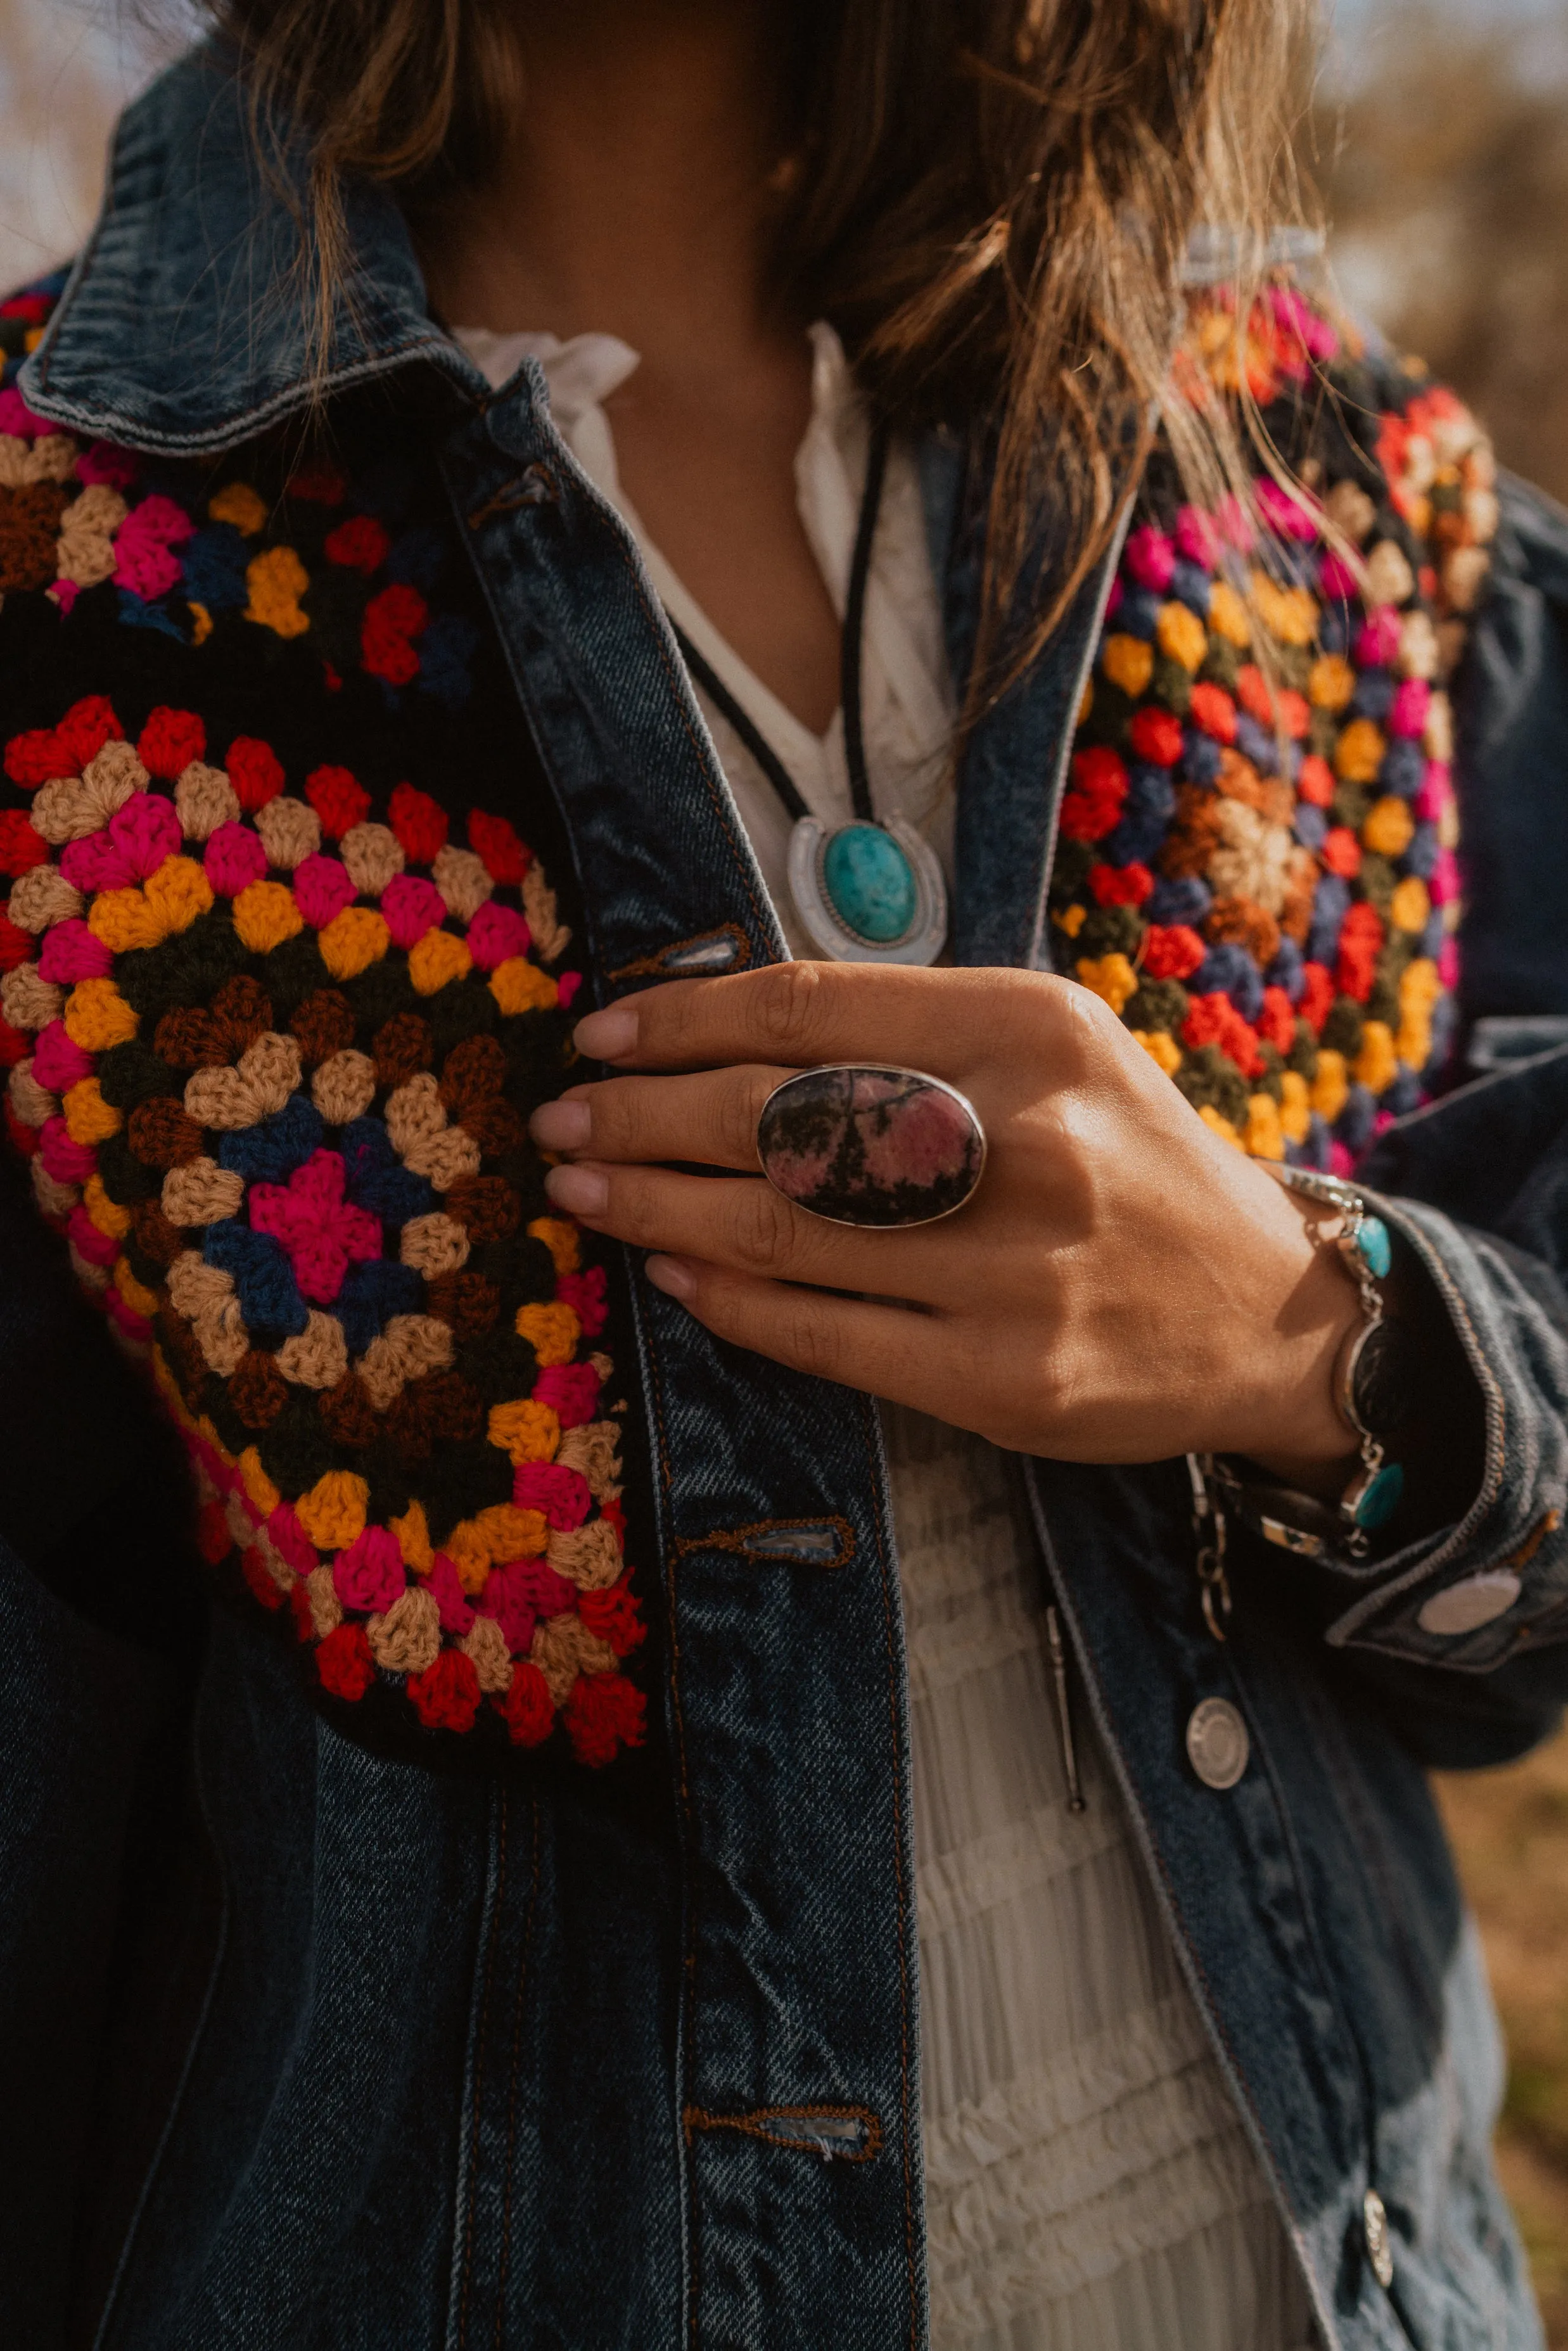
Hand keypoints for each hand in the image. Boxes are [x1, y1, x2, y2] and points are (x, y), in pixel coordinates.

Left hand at [528, 961, 1362, 1468]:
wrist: (1266, 1311)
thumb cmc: (1126, 1160)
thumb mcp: (1052, 1049)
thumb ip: (910, 1030)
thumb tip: (721, 1034)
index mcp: (1033, 1030)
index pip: (808, 1008)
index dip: (681, 1018)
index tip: (601, 1031)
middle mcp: (1025, 1140)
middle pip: (773, 1116)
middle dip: (639, 1115)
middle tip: (561, 1121)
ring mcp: (1013, 1270)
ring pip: (778, 1228)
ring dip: (654, 1208)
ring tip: (584, 1192)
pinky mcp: (1004, 1380)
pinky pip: (822, 1335)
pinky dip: (728, 1302)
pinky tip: (673, 1277)